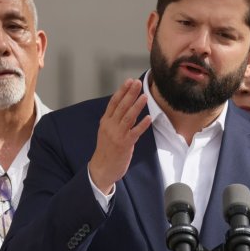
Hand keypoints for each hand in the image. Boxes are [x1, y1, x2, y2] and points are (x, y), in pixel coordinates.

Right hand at [88, 78, 151, 193]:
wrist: (101, 169)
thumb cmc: (106, 150)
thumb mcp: (105, 131)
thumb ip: (113, 120)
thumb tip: (123, 107)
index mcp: (105, 122)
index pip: (114, 102)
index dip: (122, 91)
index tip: (129, 81)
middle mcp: (110, 126)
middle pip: (121, 106)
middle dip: (130, 94)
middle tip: (137, 83)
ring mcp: (117, 135)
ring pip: (128, 117)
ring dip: (136, 106)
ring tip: (144, 96)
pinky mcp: (124, 144)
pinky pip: (135, 132)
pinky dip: (142, 125)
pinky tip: (148, 118)